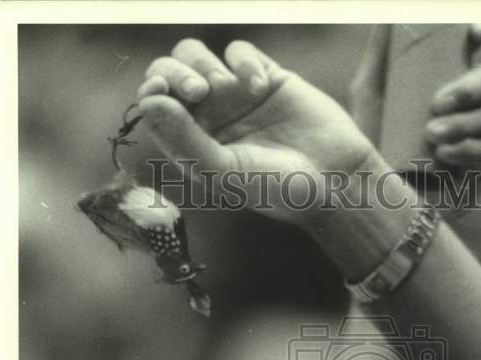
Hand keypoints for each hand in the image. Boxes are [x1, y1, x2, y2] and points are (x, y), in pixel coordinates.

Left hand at [136, 39, 375, 223]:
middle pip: (170, 73)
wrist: (332, 179)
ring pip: (196, 56)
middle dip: (176, 73)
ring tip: (223, 88)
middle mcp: (207, 118)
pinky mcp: (264, 76)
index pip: (155, 108)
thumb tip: (148, 101)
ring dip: (202, 63)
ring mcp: (234, 95)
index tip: (158, 92)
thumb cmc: (274, 187)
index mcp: (190, 144)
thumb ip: (183, 138)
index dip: (151, 92)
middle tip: (200, 92)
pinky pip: (238, 51)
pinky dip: (243, 62)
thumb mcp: (222, 171)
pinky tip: (259, 86)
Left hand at [350, 24, 480, 177]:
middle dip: (472, 86)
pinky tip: (444, 154)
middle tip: (439, 101)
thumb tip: (389, 12)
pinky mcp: (477, 170)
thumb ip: (381, 51)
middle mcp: (466, 104)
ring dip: (460, 124)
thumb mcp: (369, 92)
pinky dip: (465, 150)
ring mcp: (475, 136)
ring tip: (430, 135)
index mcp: (447, 76)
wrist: (372, 200)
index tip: (478, 32)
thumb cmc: (370, 142)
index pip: (476, 46)